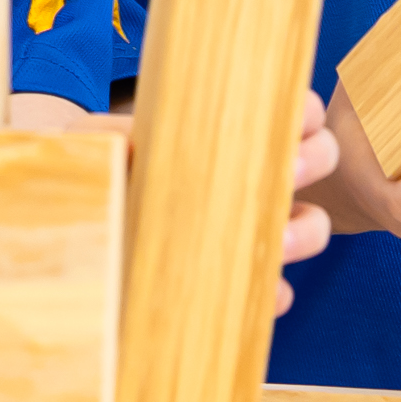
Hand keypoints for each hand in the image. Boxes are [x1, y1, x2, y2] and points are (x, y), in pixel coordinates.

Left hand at [9, 88, 338, 309]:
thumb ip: (108, 136)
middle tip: (287, 170)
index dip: (306, 110)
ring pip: (312, 222)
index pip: (291, 107)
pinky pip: (276, 288)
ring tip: (277, 241)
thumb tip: (124, 140)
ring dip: (305, 228)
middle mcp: (253, 173)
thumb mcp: (98, 147)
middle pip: (319, 156)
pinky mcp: (241, 279)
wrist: (81, 235)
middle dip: (313, 160)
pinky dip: (275, 292)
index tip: (296, 119)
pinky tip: (264, 294)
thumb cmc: (100, 174)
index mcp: (232, 129)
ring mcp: (254, 227)